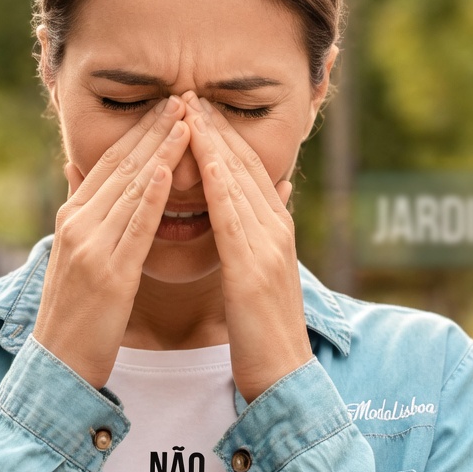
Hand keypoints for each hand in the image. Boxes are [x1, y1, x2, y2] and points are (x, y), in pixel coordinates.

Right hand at [32, 96, 190, 388]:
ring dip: (161, 149)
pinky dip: (151, 194)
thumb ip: (80, 213)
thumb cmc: (73, 315)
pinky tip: (168, 168)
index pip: (110, 162)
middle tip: (184, 95)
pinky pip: (134, 226)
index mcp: (72, 218)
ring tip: (187, 118)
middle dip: (154, 128)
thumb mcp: (72, 256)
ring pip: (131, 187)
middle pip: (121, 165)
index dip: (139, 131)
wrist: (57, 367)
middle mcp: (78, 224)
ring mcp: (90, 246)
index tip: (167, 104)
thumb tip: (77, 170)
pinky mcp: (108, 272)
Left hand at [185, 95, 313, 401]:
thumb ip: (259, 236)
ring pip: (241, 182)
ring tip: (190, 107)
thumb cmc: (263, 334)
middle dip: (217, 126)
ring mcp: (269, 248)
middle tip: (189, 90)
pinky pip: (235, 217)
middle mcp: (274, 231)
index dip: (223, 136)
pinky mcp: (256, 269)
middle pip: (245, 165)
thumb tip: (268, 197)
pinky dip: (220, 183)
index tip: (197, 106)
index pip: (246, 170)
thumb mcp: (260, 276)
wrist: (283, 381)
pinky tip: (204, 159)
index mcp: (272, 232)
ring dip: (215, 142)